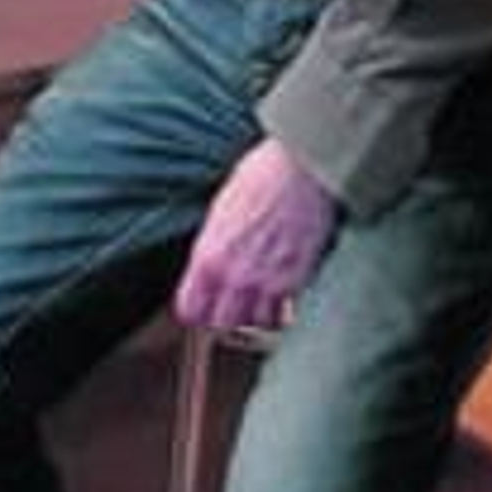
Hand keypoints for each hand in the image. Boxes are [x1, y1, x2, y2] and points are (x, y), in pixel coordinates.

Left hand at [176, 139, 339, 334]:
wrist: (301, 168)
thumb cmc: (262, 176)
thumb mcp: (222, 210)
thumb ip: (213, 246)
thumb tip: (210, 268)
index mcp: (208, 255)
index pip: (190, 309)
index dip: (197, 310)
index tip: (204, 306)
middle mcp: (234, 275)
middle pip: (222, 323)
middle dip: (228, 315)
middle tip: (236, 303)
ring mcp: (267, 281)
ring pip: (257, 323)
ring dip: (259, 314)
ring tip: (263, 297)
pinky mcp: (297, 280)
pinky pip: (286, 312)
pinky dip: (285, 307)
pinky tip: (285, 291)